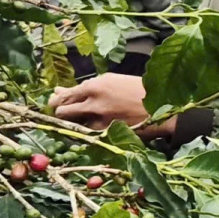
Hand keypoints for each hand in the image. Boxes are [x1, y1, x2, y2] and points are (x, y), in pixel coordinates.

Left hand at [47, 74, 174, 135]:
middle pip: (62, 111)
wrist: (163, 107)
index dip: (57, 101)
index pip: (64, 95)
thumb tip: (59, 91)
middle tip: (65, 114)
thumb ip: (86, 88)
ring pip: (73, 126)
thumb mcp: (112, 82)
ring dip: (74, 124)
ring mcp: (100, 122)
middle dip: (61, 113)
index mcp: (95, 86)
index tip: (55, 103)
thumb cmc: (138, 90)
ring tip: (84, 120)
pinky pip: (88, 135)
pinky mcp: (108, 135)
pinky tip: (96, 128)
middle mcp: (94, 103)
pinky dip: (88, 133)